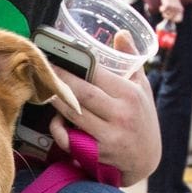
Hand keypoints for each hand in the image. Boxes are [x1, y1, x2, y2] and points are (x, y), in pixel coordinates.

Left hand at [48, 32, 160, 186]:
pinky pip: (70, 139)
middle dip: (60, 80)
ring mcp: (109, 136)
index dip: (75, 64)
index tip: (58, 54)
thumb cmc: (142, 117)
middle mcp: (121, 115)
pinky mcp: (98, 154)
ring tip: (46, 89)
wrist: (147, 159)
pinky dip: (59, 129)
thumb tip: (120, 33)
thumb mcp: (142, 87)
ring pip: (72, 115)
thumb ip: (131, 59)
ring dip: (56, 102)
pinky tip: (57, 120)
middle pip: (82, 93)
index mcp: (130, 94)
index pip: (97, 74)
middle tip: (44, 69)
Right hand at [159, 0, 183, 23]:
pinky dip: (161, 9)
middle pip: (170, 18)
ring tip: (164, 7)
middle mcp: (178, 9)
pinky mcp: (168, 5)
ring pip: (166, 15)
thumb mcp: (175, 6)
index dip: (174, 20)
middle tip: (165, 13)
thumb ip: (174, 13)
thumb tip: (170, 20)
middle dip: (166, 16)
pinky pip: (162, 11)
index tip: (171, 19)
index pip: (179, 20)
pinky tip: (162, 6)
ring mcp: (173, 8)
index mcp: (181, 10)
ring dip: (163, 12)